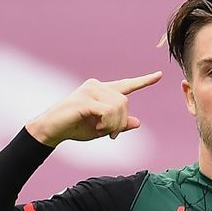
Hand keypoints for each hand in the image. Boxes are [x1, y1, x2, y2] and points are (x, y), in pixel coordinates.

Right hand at [26, 71, 162, 146]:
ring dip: (113, 124)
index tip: (160, 75)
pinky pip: (107, 111)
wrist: (52, 130)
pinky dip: (106, 123)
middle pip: (125, 102)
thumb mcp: (101, 128)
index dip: (144, 81)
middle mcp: (97, 86)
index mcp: (102, 90)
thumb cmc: (75, 127)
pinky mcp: (84, 99)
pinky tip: (97, 128)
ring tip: (101, 131)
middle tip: (111, 135)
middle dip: (121, 122)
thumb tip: (138, 122)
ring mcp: (90, 90)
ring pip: (118, 106)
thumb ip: (119, 124)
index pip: (127, 84)